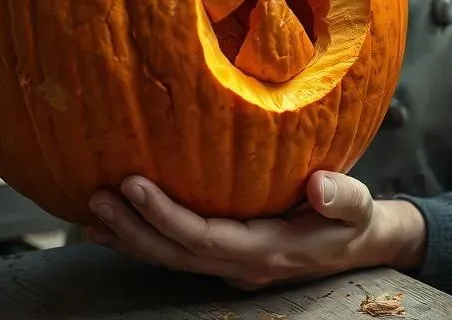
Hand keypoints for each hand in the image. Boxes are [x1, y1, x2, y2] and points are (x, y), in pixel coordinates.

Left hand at [85, 171, 426, 289]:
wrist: (359, 245)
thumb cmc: (354, 220)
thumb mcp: (358, 207)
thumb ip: (342, 198)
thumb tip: (319, 186)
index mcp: (266, 251)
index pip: (203, 238)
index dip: (164, 215)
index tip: (133, 185)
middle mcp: (240, 265)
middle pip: (175, 253)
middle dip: (133, 228)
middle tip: (97, 197)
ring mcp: (231, 265)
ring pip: (170, 258)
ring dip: (130, 237)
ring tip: (92, 214)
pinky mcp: (226, 255)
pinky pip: (178, 252)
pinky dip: (144, 240)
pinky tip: (118, 226)